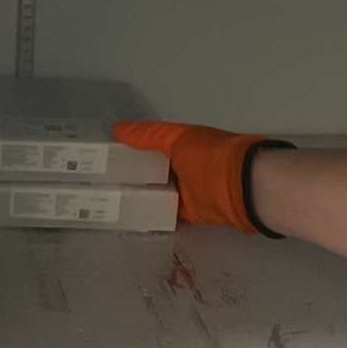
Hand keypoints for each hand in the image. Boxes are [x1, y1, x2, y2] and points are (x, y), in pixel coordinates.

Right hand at [113, 121, 291, 235]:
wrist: (246, 188)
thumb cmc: (212, 157)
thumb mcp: (178, 140)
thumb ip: (150, 136)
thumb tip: (118, 129)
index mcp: (183, 143)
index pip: (150, 143)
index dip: (129, 146)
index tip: (103, 153)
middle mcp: (184, 165)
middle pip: (153, 170)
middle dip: (131, 174)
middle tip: (100, 182)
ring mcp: (188, 191)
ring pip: (158, 192)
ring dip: (141, 196)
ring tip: (109, 201)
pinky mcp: (191, 214)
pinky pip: (167, 214)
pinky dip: (154, 216)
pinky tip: (133, 218)